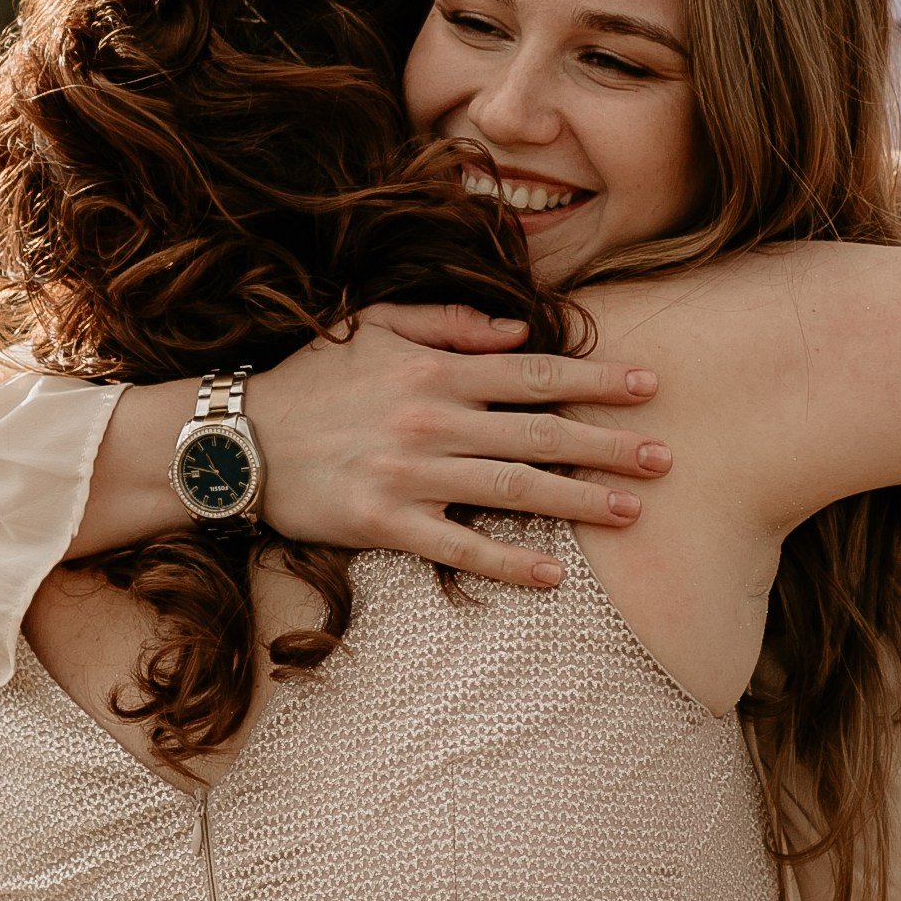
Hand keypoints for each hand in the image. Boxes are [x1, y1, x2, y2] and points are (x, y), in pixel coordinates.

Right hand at [250, 306, 670, 587]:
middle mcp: (432, 420)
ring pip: (513, 487)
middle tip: (666, 455)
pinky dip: (509, 561)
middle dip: (608, 444)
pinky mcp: (387, 523)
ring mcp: (412, 474)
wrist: (234, 439)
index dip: (596, 379)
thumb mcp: (376, 327)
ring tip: (634, 511)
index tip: (650, 384)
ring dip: (579, 500)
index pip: (534, 372)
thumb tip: (519, 330)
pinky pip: (460, 547)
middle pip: (539, 432)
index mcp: (435, 371)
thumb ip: (450, 323)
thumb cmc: (310, 381)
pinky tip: (555, 577)